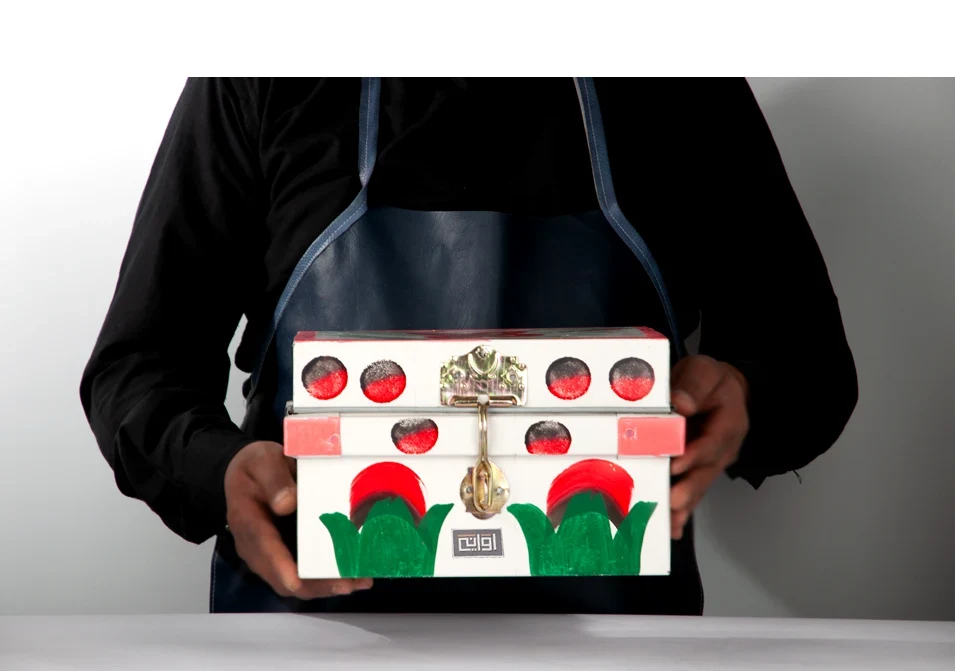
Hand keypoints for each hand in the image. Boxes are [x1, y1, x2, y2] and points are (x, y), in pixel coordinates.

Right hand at [224, 440, 372, 598]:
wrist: (251, 472)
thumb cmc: (257, 465)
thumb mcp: (263, 460)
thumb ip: (274, 479)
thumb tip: (287, 504)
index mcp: (247, 520)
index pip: (263, 548)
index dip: (280, 567)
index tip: (296, 582)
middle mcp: (255, 546)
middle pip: (282, 577)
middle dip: (315, 584)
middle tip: (348, 584)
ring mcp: (270, 555)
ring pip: (296, 581)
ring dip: (327, 586)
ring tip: (360, 581)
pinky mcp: (286, 556)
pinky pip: (305, 574)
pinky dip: (328, 577)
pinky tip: (356, 574)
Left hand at [669, 355, 749, 539]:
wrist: (723, 391)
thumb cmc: (711, 381)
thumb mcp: (704, 371)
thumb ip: (693, 385)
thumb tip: (681, 403)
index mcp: (728, 423)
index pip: (712, 441)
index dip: (694, 454)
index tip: (676, 465)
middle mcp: (723, 449)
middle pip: (707, 472)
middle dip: (689, 490)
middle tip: (671, 503)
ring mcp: (712, 463)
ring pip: (698, 486)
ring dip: (684, 506)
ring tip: (669, 524)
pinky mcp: (699, 470)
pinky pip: (692, 491)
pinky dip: (682, 510)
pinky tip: (672, 529)